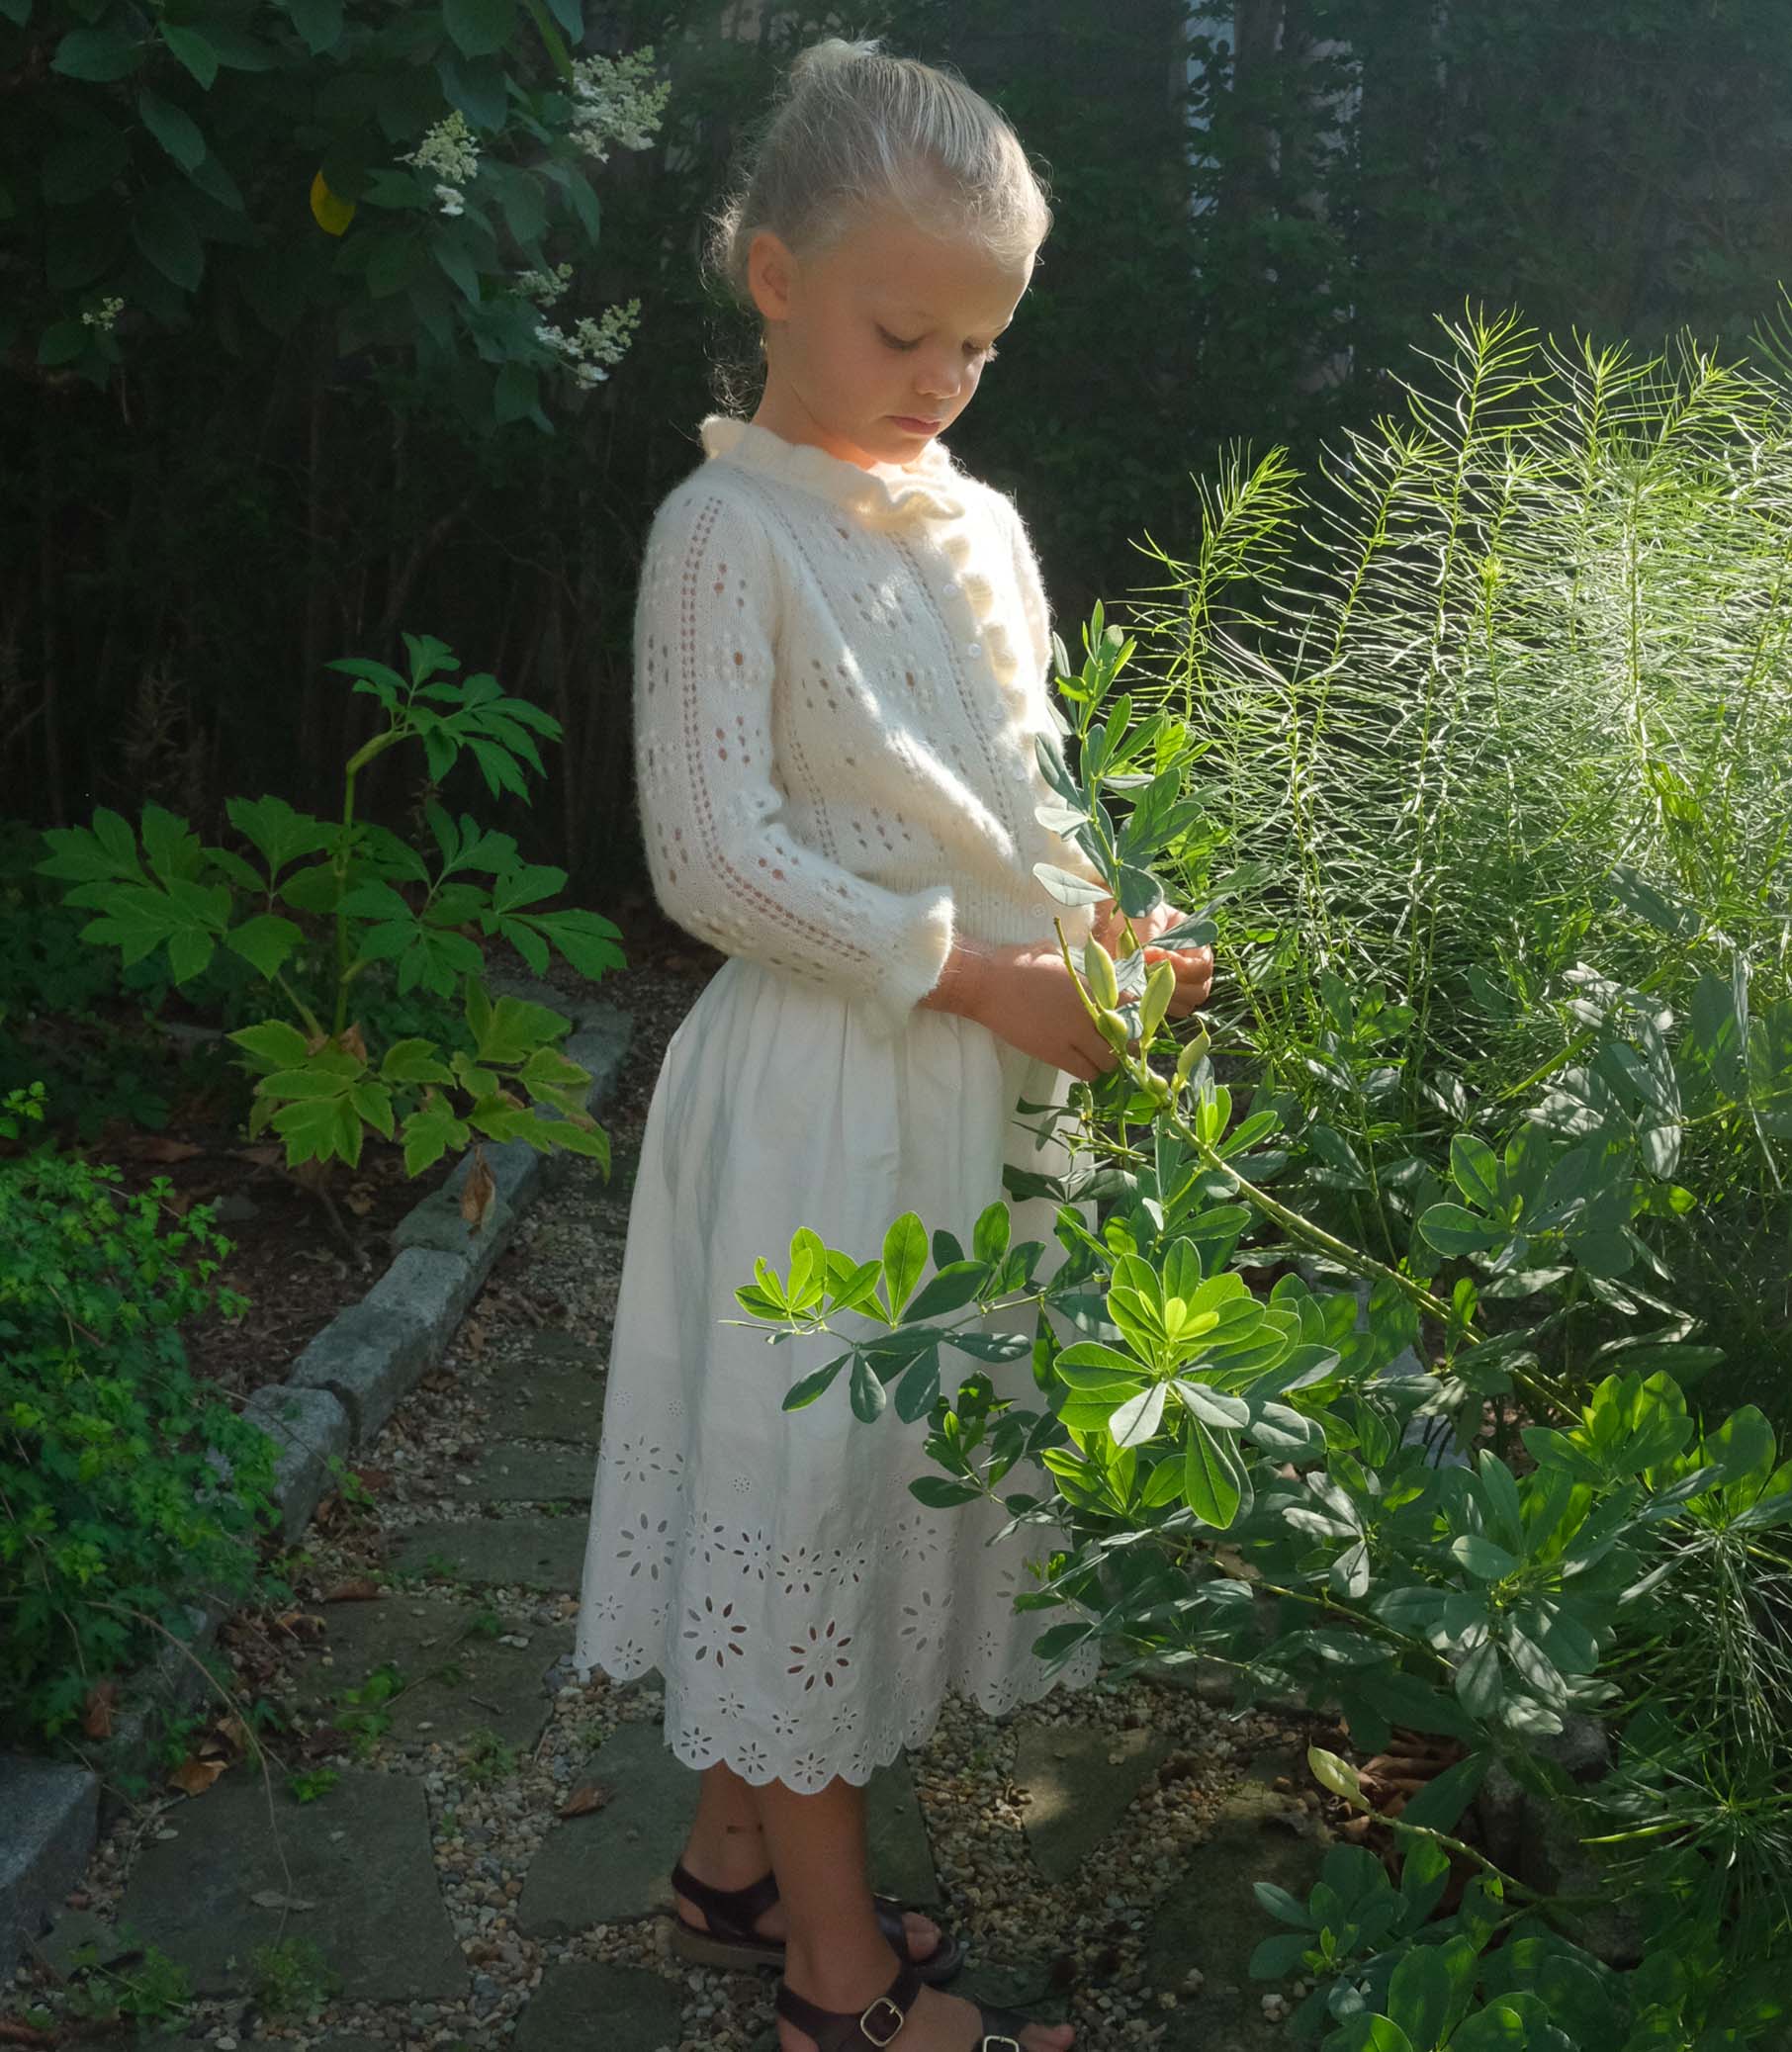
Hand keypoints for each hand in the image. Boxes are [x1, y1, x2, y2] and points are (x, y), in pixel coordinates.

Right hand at [968, 938, 1127, 1082]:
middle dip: (1123, 1042)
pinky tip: (1080, 1061)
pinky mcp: (1054, 1053)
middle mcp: (1087, 1012)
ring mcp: (1072, 1035)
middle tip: (1116, 1042)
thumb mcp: (1056, 956)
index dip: (1132, 1014)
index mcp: (1090, 985)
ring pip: (1107, 1061)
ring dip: (1105, 1060)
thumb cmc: (1018, 963)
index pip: (1130, 1004)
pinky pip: (1084, 1072)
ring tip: (1096, 1054)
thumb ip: (1078, 968)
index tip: (1128, 1018)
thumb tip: (1087, 973)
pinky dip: (1088, 1070)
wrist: (988, 984)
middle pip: (1125, 1039)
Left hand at [1091, 897, 1214, 1020]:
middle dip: (1173, 986)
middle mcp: (1191, 970)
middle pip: (1198, 992)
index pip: (1202, 967)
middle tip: (1146, 974)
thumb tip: (1147, 960)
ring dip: (1161, 998)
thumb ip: (1150, 936)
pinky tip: (1129, 991)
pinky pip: (1160, 1013)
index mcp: (1197, 947)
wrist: (1112, 923)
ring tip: (1137, 981)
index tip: (1152, 954)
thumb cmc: (1137, 914)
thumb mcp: (1147, 917)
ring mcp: (1176, 987)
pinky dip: (1146, 1006)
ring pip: (1182, 1006)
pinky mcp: (1156, 999)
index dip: (1180, 966)